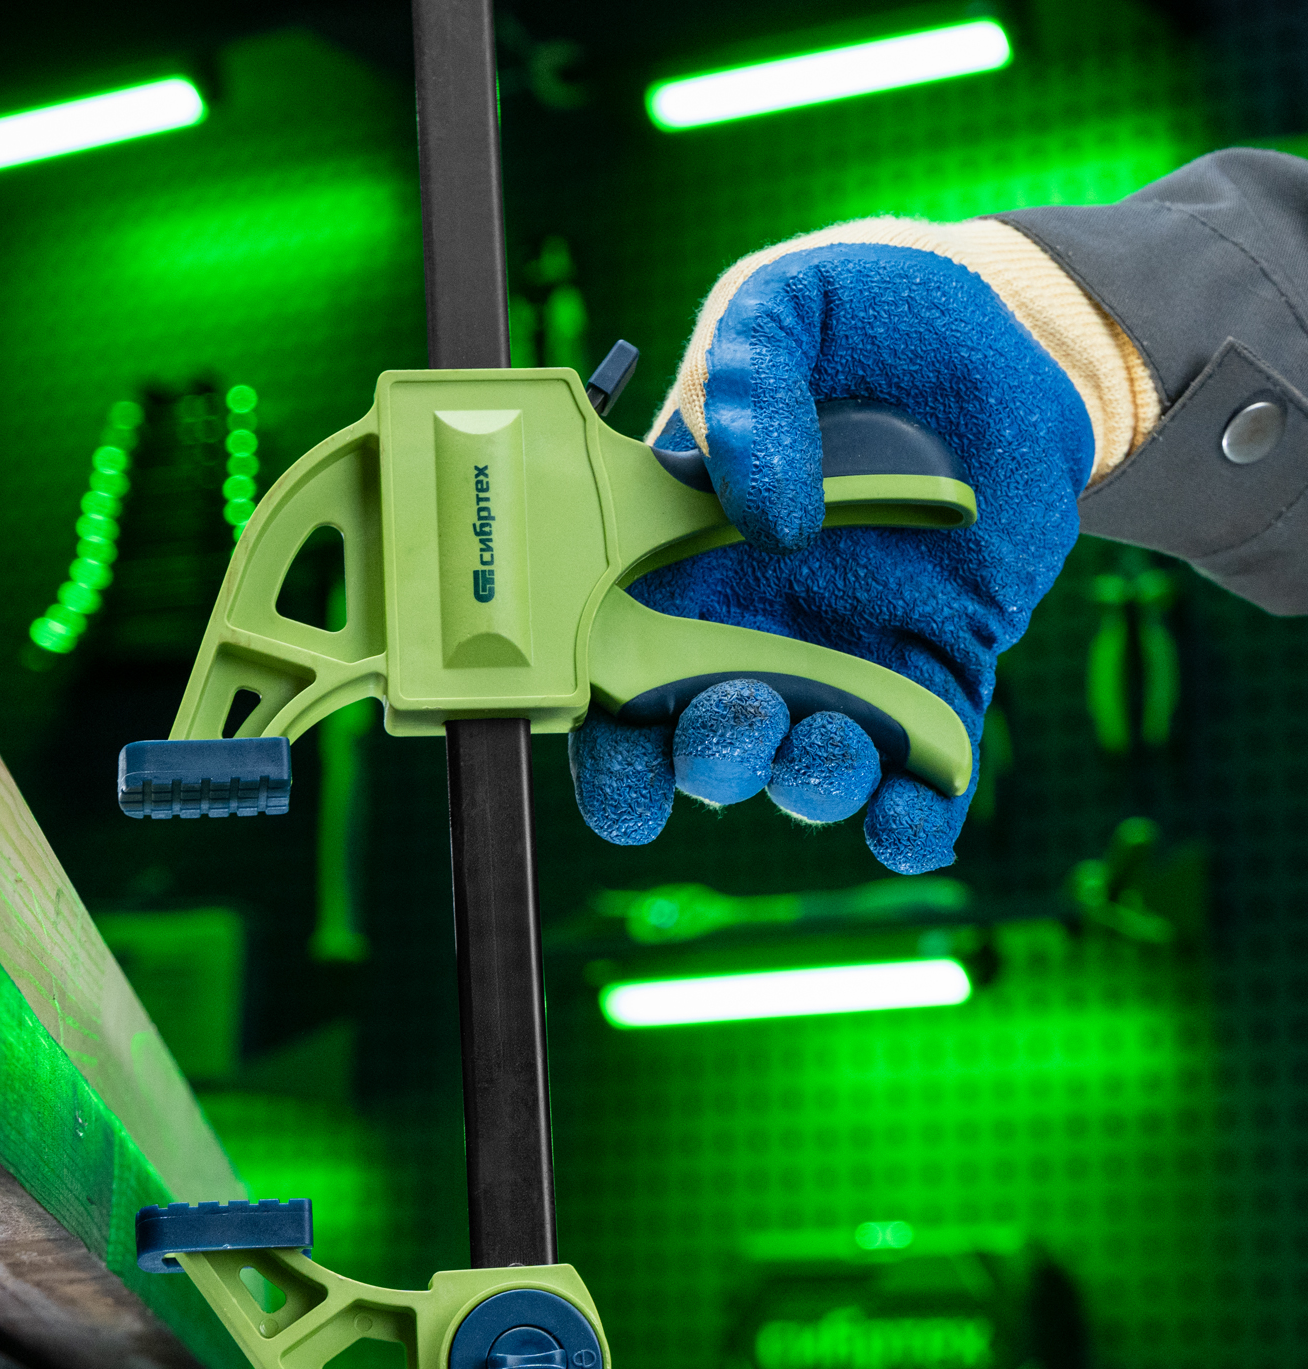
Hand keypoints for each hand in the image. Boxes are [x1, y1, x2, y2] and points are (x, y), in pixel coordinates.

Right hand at [570, 241, 1094, 872]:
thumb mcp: (790, 304)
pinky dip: (908, 824)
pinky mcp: (941, 679)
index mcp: (678, 556)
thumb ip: (746, 377)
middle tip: (741, 712)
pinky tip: (909, 819)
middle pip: (695, 744)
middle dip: (706, 760)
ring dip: (805, 783)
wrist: (1013, 336)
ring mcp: (847, 661)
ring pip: (802, 770)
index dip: (595, 729)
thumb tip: (759, 514)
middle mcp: (749, 627)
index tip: (613, 738)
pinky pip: (917, 780)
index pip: (608, 668)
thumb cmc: (872, 317)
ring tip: (833, 746)